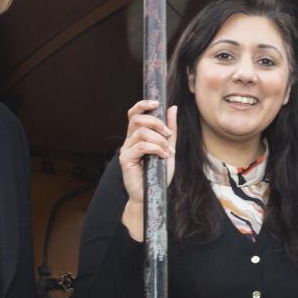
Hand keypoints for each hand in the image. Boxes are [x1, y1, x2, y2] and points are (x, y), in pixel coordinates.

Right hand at [117, 100, 176, 241]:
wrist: (153, 195)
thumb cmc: (159, 174)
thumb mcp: (169, 148)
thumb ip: (170, 130)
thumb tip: (171, 108)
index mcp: (137, 136)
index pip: (134, 113)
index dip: (142, 104)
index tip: (157, 102)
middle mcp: (129, 141)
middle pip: (136, 118)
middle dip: (155, 122)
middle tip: (168, 134)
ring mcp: (126, 150)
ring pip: (141, 132)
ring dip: (159, 139)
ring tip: (167, 151)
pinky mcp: (126, 160)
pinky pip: (141, 146)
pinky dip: (156, 148)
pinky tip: (163, 156)